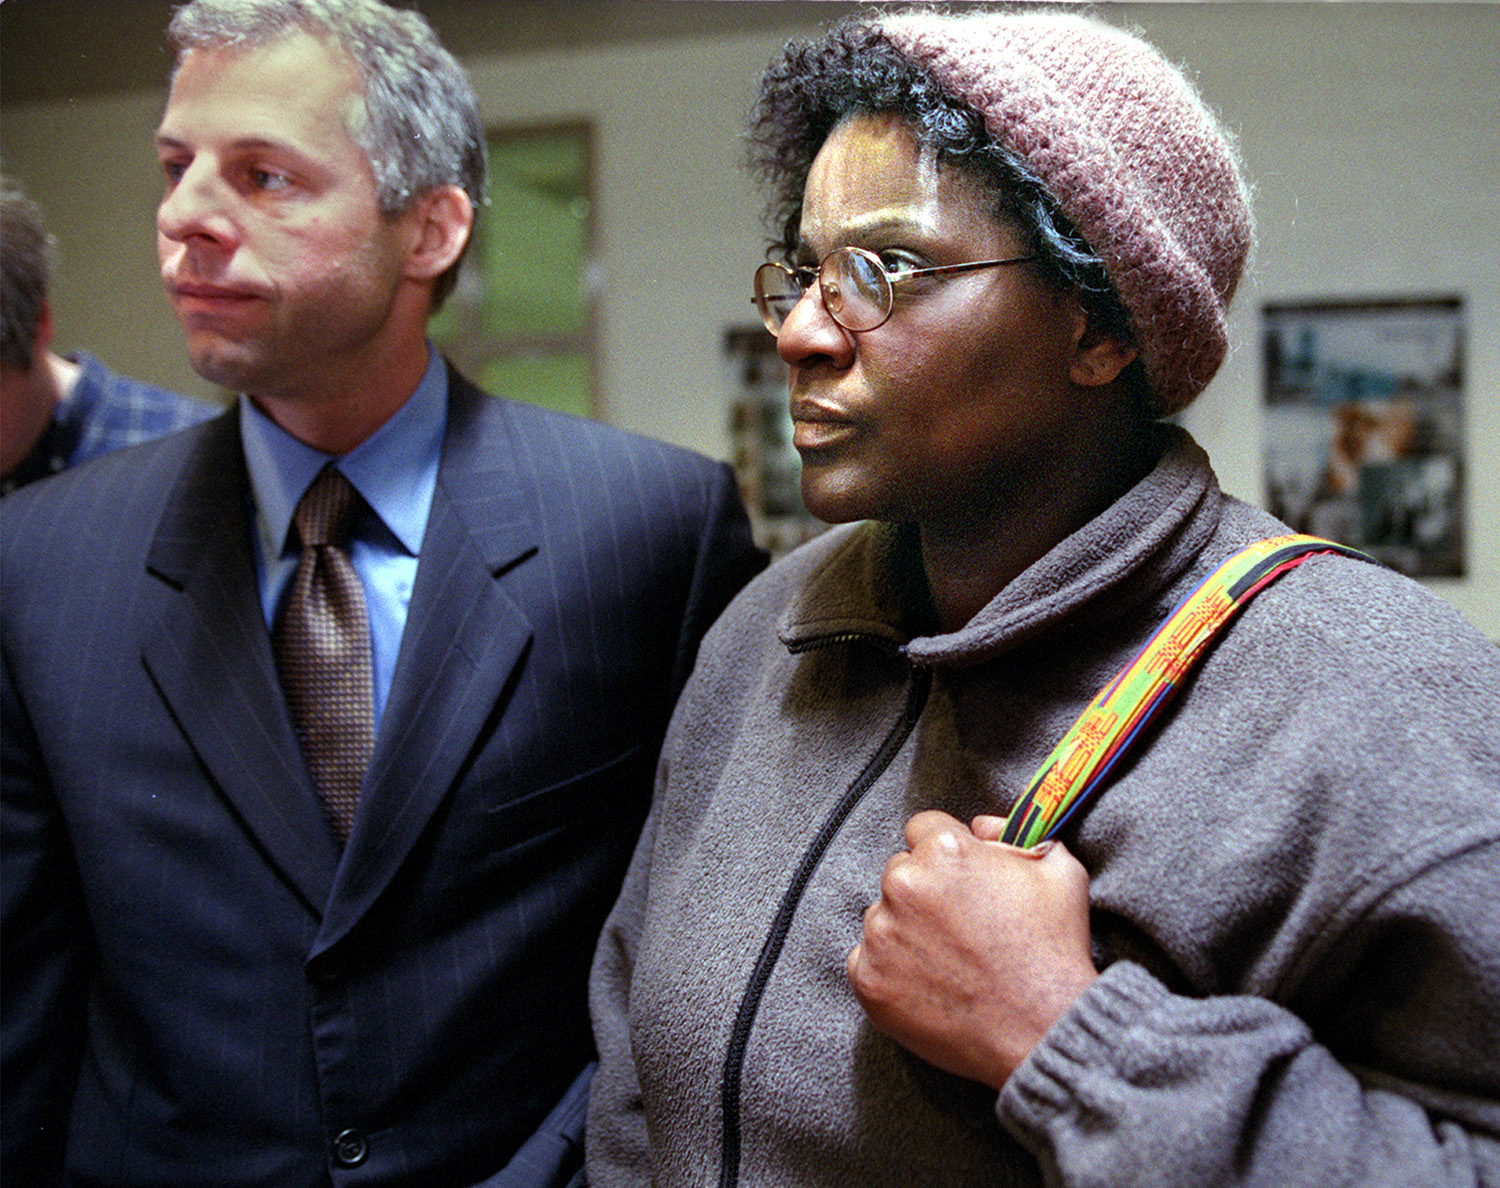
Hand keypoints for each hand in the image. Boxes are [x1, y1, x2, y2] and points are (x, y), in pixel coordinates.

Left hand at [847, 810, 1097, 1088]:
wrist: (1044, 1031)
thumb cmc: (1054, 950)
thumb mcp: (1060, 870)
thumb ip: (1018, 833)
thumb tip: (979, 826)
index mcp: (945, 850)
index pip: (923, 829)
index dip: (946, 854)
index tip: (960, 881)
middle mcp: (904, 884)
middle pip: (900, 872)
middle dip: (925, 892)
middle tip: (960, 928)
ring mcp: (881, 933)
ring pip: (883, 917)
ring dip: (906, 931)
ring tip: (950, 963)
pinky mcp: (868, 979)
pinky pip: (867, 961)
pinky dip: (891, 971)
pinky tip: (930, 986)